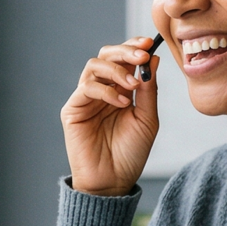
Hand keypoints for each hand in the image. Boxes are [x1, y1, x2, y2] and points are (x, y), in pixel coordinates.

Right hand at [62, 37, 160, 195]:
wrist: (113, 181)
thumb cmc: (130, 154)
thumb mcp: (147, 119)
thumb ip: (149, 90)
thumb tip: (154, 59)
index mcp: (120, 90)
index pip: (123, 59)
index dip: (134, 47)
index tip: (150, 44)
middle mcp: (101, 90)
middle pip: (106, 55)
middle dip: (125, 51)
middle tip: (142, 55)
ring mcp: (85, 98)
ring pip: (94, 66)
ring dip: (116, 70)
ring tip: (133, 85)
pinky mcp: (73, 109)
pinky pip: (86, 87)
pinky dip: (106, 90)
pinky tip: (121, 102)